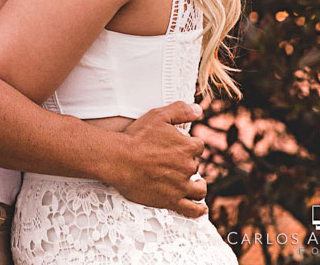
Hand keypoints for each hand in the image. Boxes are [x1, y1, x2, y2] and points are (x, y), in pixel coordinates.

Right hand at [109, 102, 208, 218]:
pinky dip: (198, 210)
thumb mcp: (158, 115)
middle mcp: (188, 166)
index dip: (189, 145)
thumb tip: (198, 110)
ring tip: (195, 184)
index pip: (198, 146)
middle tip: (174, 163)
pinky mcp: (171, 200)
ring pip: (198, 188)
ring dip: (198, 185)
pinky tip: (200, 209)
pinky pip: (191, 209)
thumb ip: (180, 110)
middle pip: (195, 165)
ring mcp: (180, 185)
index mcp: (187, 146)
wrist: (119, 159)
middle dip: (187, 163)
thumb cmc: (136, 137)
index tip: (179, 146)